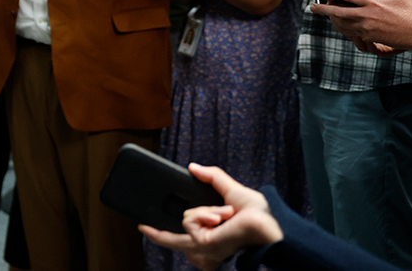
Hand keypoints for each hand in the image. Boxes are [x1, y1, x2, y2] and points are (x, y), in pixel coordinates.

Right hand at [140, 164, 282, 270]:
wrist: (268, 225)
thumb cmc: (261, 215)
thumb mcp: (233, 190)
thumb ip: (213, 177)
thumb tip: (193, 167)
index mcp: (215, 233)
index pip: (189, 234)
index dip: (168, 234)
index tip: (152, 227)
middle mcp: (207, 243)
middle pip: (175, 241)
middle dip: (158, 236)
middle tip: (143, 228)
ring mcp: (203, 246)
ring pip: (184, 220)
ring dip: (205, 211)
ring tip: (224, 214)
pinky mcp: (202, 242)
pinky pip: (189, 220)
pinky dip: (204, 214)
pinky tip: (219, 217)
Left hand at [310, 0, 411, 56]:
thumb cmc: (410, 10)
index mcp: (372, 1)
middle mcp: (366, 14)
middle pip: (338, 11)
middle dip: (323, 8)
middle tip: (311, 6)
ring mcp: (366, 27)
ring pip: (342, 23)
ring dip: (330, 19)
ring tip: (322, 14)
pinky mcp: (369, 37)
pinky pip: (351, 31)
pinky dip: (342, 27)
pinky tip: (338, 24)